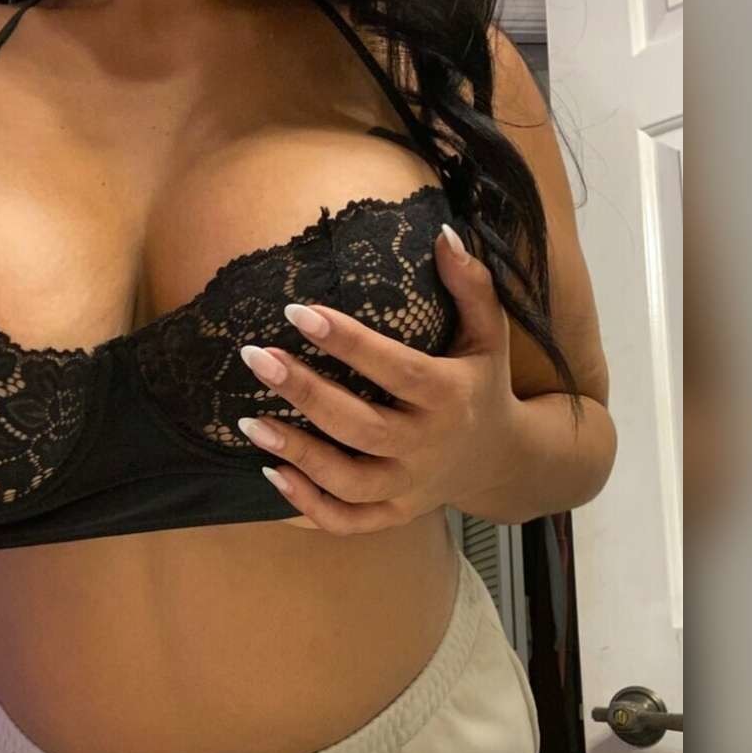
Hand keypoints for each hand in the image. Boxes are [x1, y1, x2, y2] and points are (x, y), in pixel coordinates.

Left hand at [237, 223, 526, 532]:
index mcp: (449, 396)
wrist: (502, 459)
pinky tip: (271, 473)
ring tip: (250, 423)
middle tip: (256, 358)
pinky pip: (346, 520)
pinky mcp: (394, 512)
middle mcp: (428, 446)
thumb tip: (442, 232)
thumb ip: (471, 284)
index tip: (297, 312)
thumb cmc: (482, 383)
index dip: (347, 342)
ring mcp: (410, 486)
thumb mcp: (489, 334)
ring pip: (347, 481)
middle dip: (304, 393)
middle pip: (360, 427)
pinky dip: (307, 506)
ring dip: (296, 455)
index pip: (394, 368)